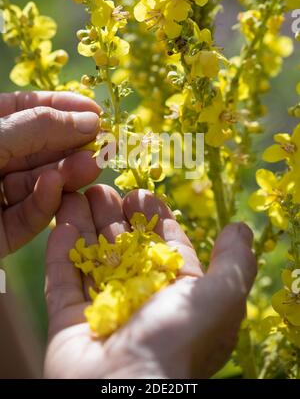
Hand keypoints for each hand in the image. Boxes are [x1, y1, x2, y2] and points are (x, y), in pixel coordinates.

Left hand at [0, 91, 100, 257]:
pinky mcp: (1, 233)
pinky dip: (42, 203)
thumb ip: (37, 128)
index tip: (95, 110)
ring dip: (65, 174)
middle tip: (104, 143)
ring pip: (39, 183)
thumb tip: (88, 119)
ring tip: (91, 165)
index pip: (27, 111)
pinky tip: (55, 187)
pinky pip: (27, 217)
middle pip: (40, 149)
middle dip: (71, 144)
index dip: (62, 107)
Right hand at [44, 185, 256, 378]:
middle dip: (115, 216)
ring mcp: (104, 312)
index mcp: (177, 297)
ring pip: (93, 259)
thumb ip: (233, 262)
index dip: (154, 218)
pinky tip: (63, 222)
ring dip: (85, 225)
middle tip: (103, 188)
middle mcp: (142, 302)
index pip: (165, 247)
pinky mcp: (69, 322)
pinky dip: (62, 251)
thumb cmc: (178, 341)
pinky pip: (63, 281)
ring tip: (77, 193)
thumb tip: (240, 229)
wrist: (125, 393)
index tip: (141, 193)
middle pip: (126, 248)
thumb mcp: (221, 297)